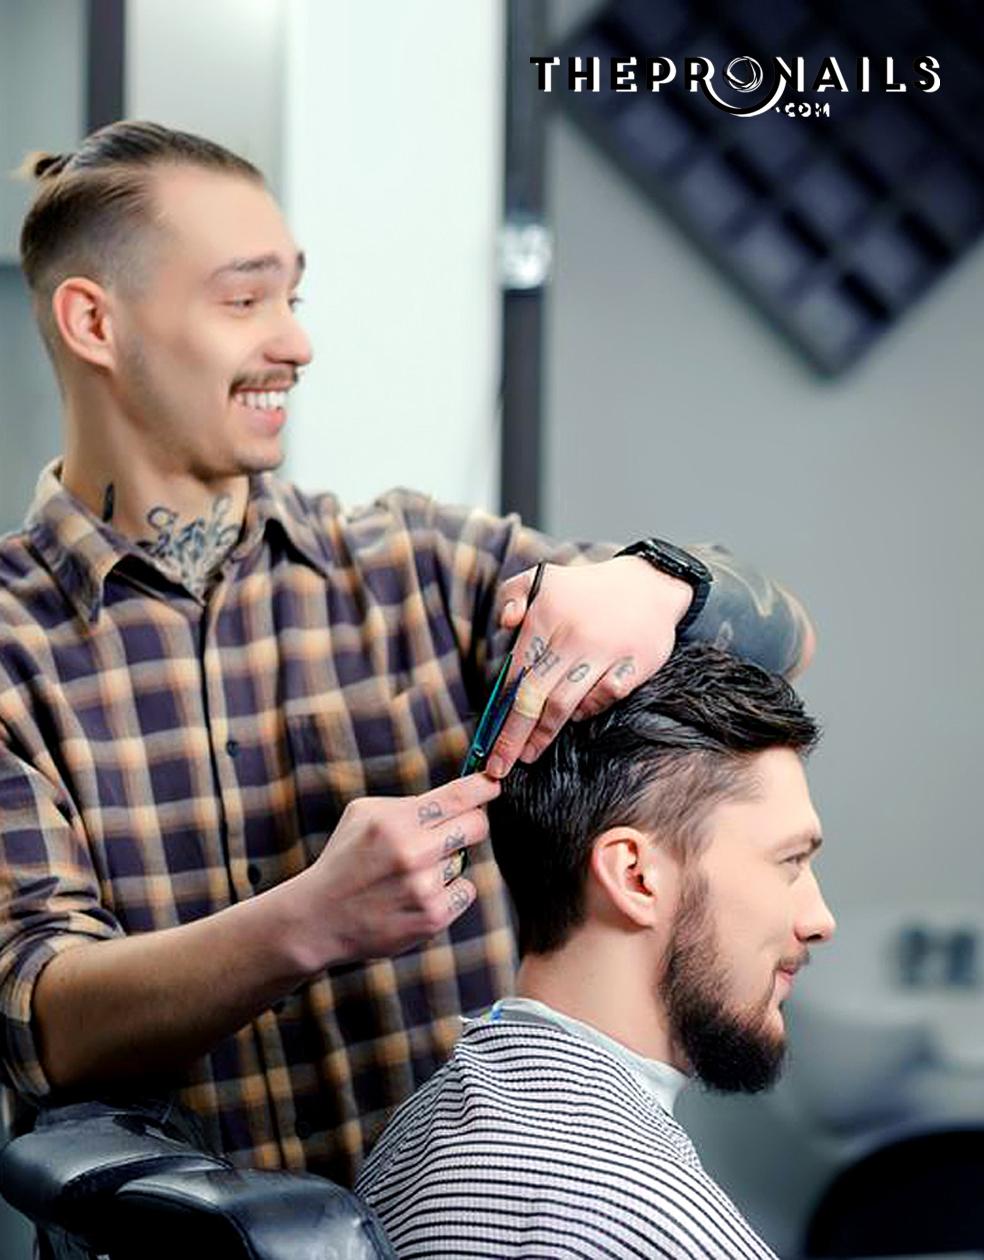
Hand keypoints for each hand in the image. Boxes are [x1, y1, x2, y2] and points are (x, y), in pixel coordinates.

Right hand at [292, 773, 500, 966]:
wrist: (319, 918)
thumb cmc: (345, 859)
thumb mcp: (363, 814)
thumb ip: (407, 802)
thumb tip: (455, 797)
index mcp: (395, 821)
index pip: (458, 796)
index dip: (483, 786)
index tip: (493, 783)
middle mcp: (412, 853)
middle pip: (477, 826)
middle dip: (472, 823)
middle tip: (456, 829)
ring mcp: (424, 888)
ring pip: (464, 860)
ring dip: (447, 863)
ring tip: (413, 873)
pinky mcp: (432, 918)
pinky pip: (465, 891)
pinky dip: (450, 891)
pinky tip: (421, 894)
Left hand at [486, 557, 691, 776]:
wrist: (649, 584)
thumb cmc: (586, 589)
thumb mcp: (542, 578)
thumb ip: (512, 594)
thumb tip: (505, 623)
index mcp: (546, 617)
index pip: (514, 673)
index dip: (499, 711)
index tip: (486, 741)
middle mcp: (573, 636)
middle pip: (535, 695)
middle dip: (513, 735)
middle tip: (500, 765)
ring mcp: (605, 651)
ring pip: (567, 702)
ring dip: (544, 732)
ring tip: (529, 753)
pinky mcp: (635, 663)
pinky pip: (606, 696)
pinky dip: (588, 710)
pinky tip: (575, 718)